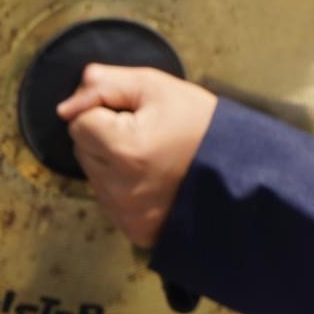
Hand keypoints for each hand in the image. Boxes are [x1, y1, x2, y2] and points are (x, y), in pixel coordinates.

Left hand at [56, 65, 217, 248]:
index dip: (108, 112)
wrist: (247, 171)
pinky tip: (155, 181)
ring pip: (95, 176)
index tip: (142, 116)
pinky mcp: (135, 230)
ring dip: (113, 164)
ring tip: (155, 159)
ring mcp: (127, 213)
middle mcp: (119, 186)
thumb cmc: (206, 125)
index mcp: (123, 147)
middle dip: (106, 138)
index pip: (79, 121)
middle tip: (150, 136)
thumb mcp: (161, 88)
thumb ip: (108, 84)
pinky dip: (125, 189)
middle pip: (83, 150)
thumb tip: (66, 105)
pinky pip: (111, 202)